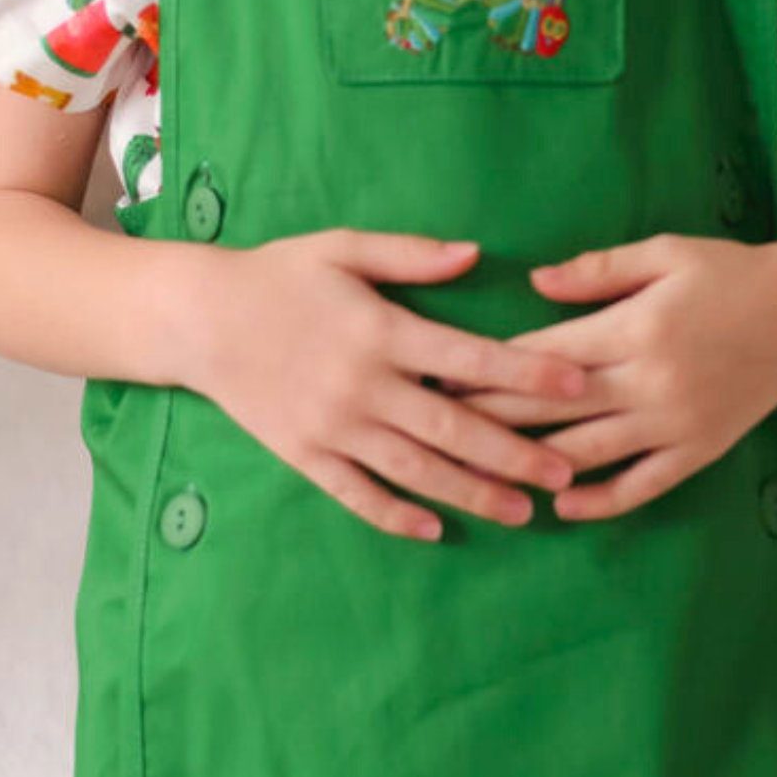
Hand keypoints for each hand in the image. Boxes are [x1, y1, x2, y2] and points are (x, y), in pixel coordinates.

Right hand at [178, 230, 590, 543]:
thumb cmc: (278, 276)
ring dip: (471, 493)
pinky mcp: (305, 454)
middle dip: (514, 454)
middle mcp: (363, 386)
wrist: (198, 319)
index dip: (528, 374)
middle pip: (453, 428)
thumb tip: (475, 254)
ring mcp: (333, 426)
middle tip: (565, 475)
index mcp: (381, 331)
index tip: (578, 385)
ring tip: (521, 511)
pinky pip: (357, 493)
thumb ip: (411, 254)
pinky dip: (396, 515)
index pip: (470, 358)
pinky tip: (435, 529)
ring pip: (414, 469)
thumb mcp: (343, 247)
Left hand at [438, 235, 776, 521]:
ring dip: (529, 466)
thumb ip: (597, 271)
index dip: (489, 370)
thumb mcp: (665, 253)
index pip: (545, 356)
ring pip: (588, 453)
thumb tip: (533, 285)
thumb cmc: (730, 274)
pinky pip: (642, 485)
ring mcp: (675, 423)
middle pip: (553, 408)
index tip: (441, 377)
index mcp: (636, 328)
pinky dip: (600, 499)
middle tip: (435, 430)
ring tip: (479, 477)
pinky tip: (560, 504)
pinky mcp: (698, 451)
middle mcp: (651, 382)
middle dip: (490, 419)